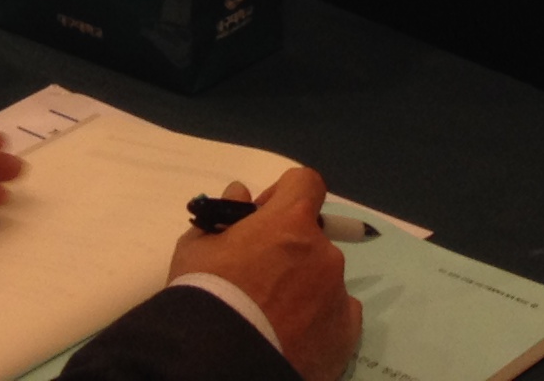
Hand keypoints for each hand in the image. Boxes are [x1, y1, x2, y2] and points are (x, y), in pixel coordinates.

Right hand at [170, 172, 360, 380]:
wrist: (219, 361)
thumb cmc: (206, 295)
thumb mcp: (197, 247)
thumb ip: (224, 214)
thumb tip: (241, 194)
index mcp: (291, 223)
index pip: (305, 183)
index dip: (283, 196)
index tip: (263, 218)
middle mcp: (323, 253)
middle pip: (312, 238)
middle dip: (289, 250)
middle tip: (260, 279)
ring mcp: (338, 295)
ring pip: (324, 279)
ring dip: (304, 287)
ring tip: (273, 317)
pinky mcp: (346, 334)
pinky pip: (338, 315)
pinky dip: (320, 321)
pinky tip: (294, 337)